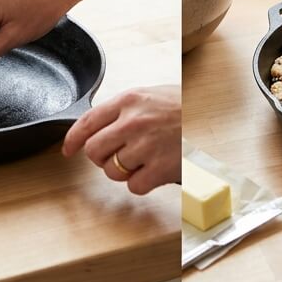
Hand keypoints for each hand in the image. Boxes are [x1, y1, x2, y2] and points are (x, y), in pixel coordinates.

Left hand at [62, 85, 179, 194]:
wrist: (213, 114)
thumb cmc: (182, 106)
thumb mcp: (149, 96)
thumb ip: (122, 110)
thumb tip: (93, 129)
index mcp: (128, 100)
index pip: (86, 122)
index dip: (72, 140)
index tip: (67, 151)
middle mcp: (134, 121)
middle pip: (94, 151)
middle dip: (101, 159)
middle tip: (115, 157)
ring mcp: (147, 145)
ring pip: (113, 172)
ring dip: (124, 172)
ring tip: (142, 161)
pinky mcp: (161, 166)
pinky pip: (134, 186)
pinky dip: (142, 183)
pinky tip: (154, 170)